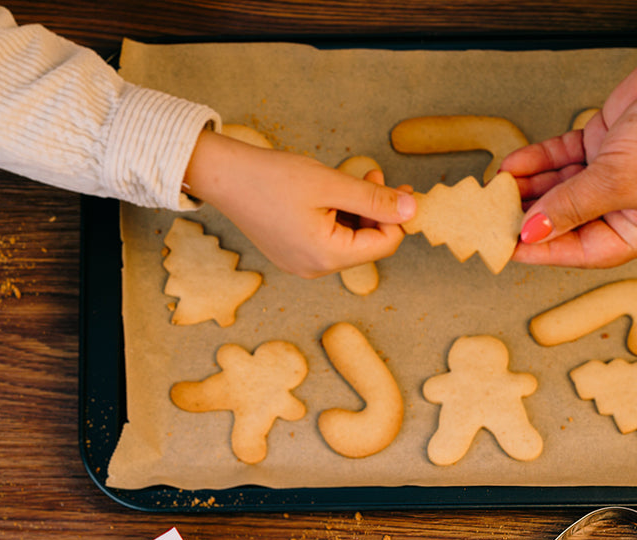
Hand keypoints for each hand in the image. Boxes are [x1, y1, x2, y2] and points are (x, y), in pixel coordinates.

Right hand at [183, 130, 414, 277]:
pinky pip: (327, 240)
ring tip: (346, 180)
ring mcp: (301, 265)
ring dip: (356, 211)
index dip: (396, 216)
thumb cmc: (272, 178)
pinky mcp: (292, 254)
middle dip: (375, 211)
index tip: (397, 185)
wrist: (224, 176)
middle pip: (366, 245)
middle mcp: (314, 269)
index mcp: (325, 257)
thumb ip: (374, 198)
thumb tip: (412, 209)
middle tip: (373, 174)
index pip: (383, 245)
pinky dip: (336, 217)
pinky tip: (328, 193)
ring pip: (347, 241)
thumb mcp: (331, 184)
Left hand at [500, 53, 636, 267]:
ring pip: (559, 189)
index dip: (543, 250)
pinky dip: (538, 161)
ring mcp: (611, 175)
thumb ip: (569, 206)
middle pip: (566, 220)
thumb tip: (532, 231)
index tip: (508, 249)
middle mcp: (624, 207)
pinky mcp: (602, 144)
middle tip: (493, 218)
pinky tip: (513, 166)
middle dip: (530, 217)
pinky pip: (561, 159)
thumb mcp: (615, 182)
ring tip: (497, 192)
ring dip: (528, 189)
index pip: (580, 251)